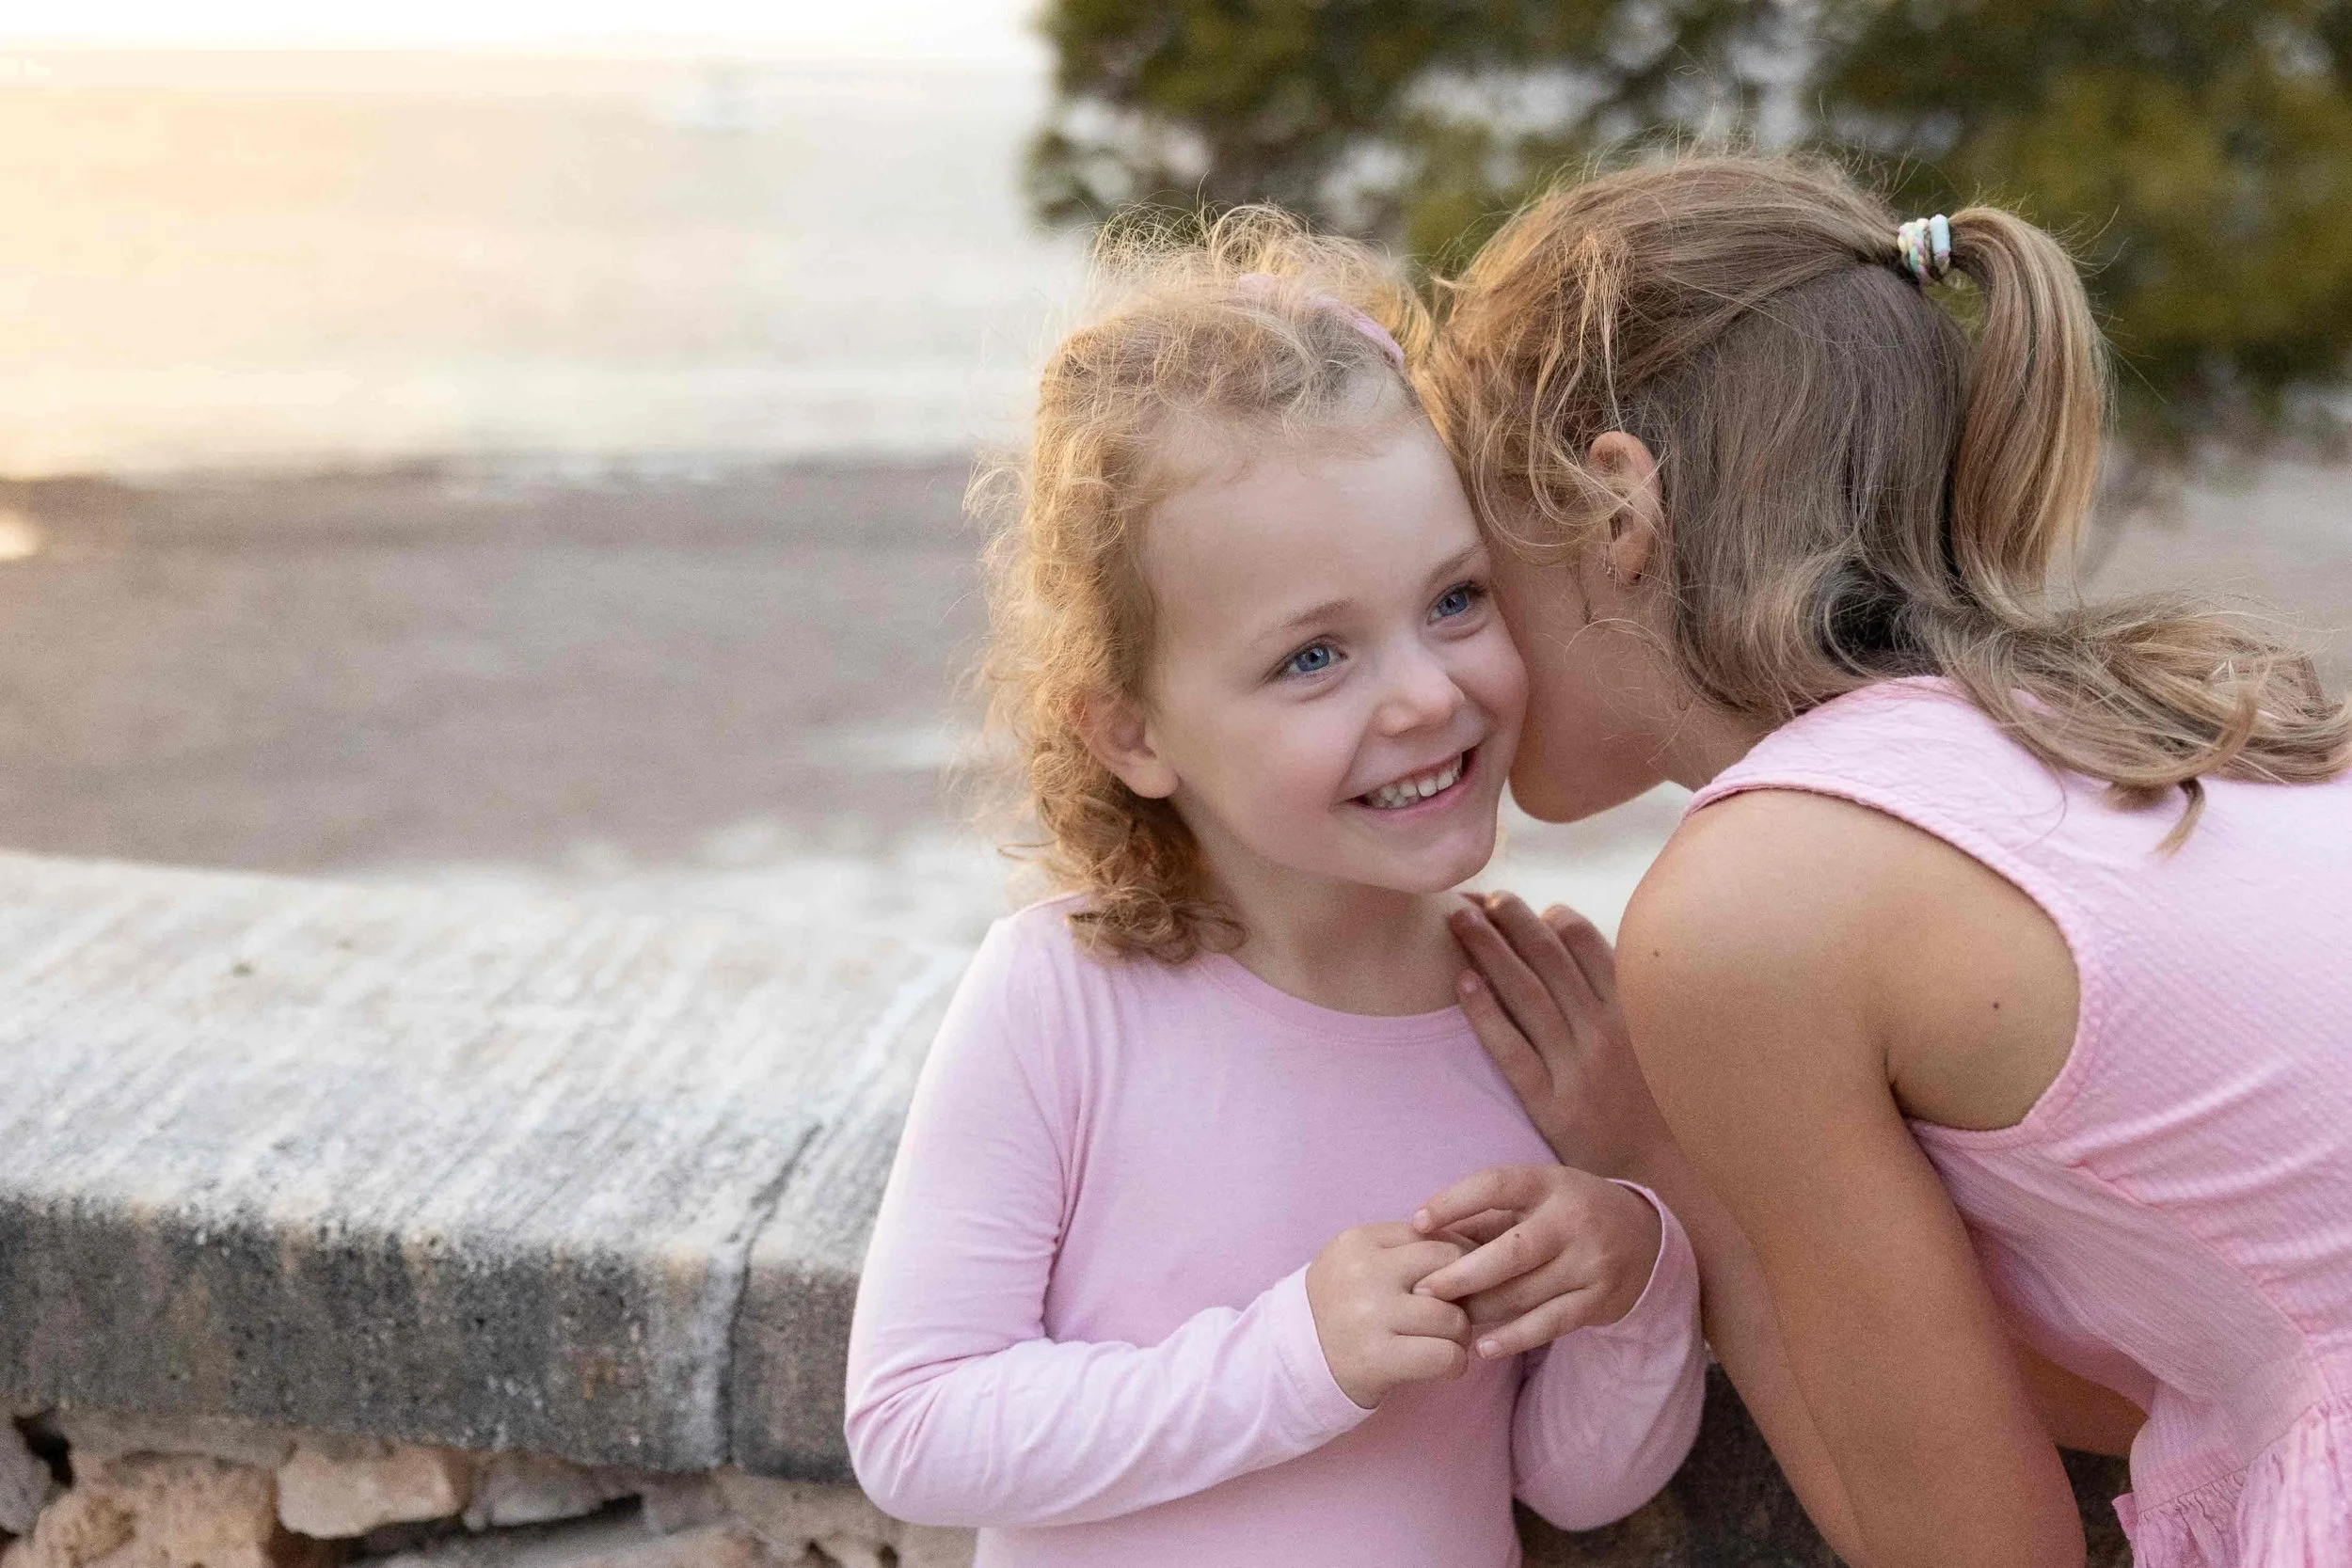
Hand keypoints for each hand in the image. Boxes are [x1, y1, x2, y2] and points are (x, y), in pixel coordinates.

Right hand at [1304, 1223, 1472, 1408]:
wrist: (1292, 1361)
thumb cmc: (1340, 1309)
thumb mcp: (1357, 1263)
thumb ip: (1403, 1250)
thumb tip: (1475, 1247)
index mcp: (1359, 1241)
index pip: (1435, 1238)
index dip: (1462, 1261)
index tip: (1464, 1282)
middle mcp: (1364, 1272)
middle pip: (1451, 1269)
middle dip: (1466, 1293)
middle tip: (1458, 1313)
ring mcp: (1369, 1315)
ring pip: (1453, 1317)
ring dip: (1460, 1335)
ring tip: (1444, 1342)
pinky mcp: (1376, 1358)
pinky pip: (1446, 1356)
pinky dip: (1456, 1364)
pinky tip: (1444, 1366)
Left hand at [1408, 1164, 1662, 1358]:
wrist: (1643, 1236)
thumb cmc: (1565, 1212)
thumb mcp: (1534, 1197)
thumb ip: (1486, 1215)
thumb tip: (1420, 1234)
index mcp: (1548, 1184)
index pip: (1495, 1185)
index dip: (1454, 1202)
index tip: (1416, 1222)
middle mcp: (1572, 1220)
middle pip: (1511, 1251)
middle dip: (1462, 1273)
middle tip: (1422, 1290)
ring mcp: (1590, 1262)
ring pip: (1526, 1292)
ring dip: (1481, 1309)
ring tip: (1445, 1320)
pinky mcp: (1601, 1299)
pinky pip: (1551, 1323)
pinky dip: (1514, 1338)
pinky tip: (1483, 1348)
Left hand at [1449, 893, 1675, 1180]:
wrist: (1656, 1178)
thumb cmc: (1645, 1106)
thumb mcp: (1644, 1042)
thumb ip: (1614, 997)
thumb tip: (1572, 944)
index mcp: (1627, 1010)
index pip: (1585, 942)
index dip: (1545, 914)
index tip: (1511, 901)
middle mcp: (1603, 1030)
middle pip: (1548, 957)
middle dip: (1508, 918)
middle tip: (1475, 895)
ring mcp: (1577, 1066)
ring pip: (1526, 992)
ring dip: (1488, 949)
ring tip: (1457, 919)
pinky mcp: (1551, 1103)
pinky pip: (1513, 1049)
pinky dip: (1486, 1012)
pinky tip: (1461, 982)